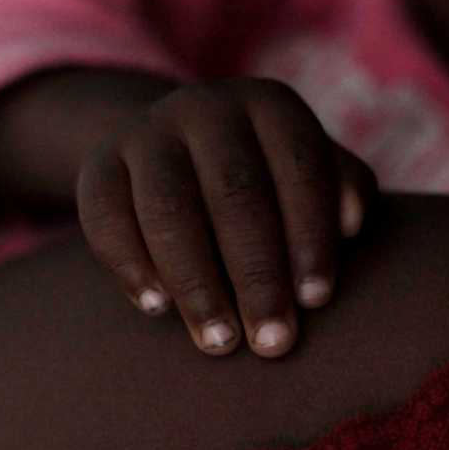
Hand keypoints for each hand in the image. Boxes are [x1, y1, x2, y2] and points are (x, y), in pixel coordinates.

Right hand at [76, 78, 375, 357]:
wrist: (178, 149)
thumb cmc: (271, 181)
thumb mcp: (311, 173)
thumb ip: (344, 190)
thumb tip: (350, 225)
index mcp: (271, 106)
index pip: (299, 167)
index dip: (310, 235)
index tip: (316, 301)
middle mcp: (206, 108)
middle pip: (235, 194)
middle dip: (257, 274)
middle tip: (273, 343)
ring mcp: (147, 134)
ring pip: (168, 209)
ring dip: (197, 282)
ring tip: (220, 342)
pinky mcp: (98, 165)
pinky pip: (106, 216)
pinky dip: (130, 265)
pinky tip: (157, 310)